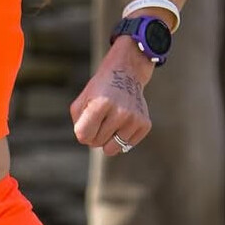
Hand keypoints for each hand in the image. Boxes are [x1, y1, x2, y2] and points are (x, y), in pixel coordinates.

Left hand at [70, 41, 152, 155]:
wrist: (126, 74)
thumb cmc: (99, 91)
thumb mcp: (82, 101)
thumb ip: (78, 124)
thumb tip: (88, 141)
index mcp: (101, 103)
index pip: (84, 136)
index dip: (83, 132)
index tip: (86, 122)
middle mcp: (120, 112)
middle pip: (97, 143)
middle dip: (95, 135)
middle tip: (100, 118)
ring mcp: (134, 119)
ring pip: (111, 149)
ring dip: (108, 139)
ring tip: (111, 122)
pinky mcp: (145, 124)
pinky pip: (126, 146)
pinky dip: (121, 138)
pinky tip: (123, 122)